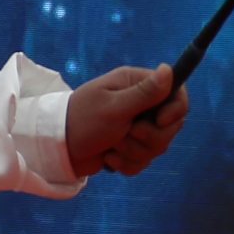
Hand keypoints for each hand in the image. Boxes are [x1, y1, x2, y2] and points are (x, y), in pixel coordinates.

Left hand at [65, 65, 187, 179]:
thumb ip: (144, 93)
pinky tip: (108, 158)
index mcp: (136, 85)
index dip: (175, 110)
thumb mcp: (114, 107)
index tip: (162, 121)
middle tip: (126, 134)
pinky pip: (143, 161)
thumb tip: (169, 69)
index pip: (176, 94)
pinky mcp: (130, 148)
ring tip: (112, 146)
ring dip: (134, 152)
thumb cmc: (82, 120)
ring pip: (158, 147)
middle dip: (149, 137)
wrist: (57, 149)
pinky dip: (126, 163)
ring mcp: (136, 127)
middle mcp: (140, 104)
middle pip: (171, 126)